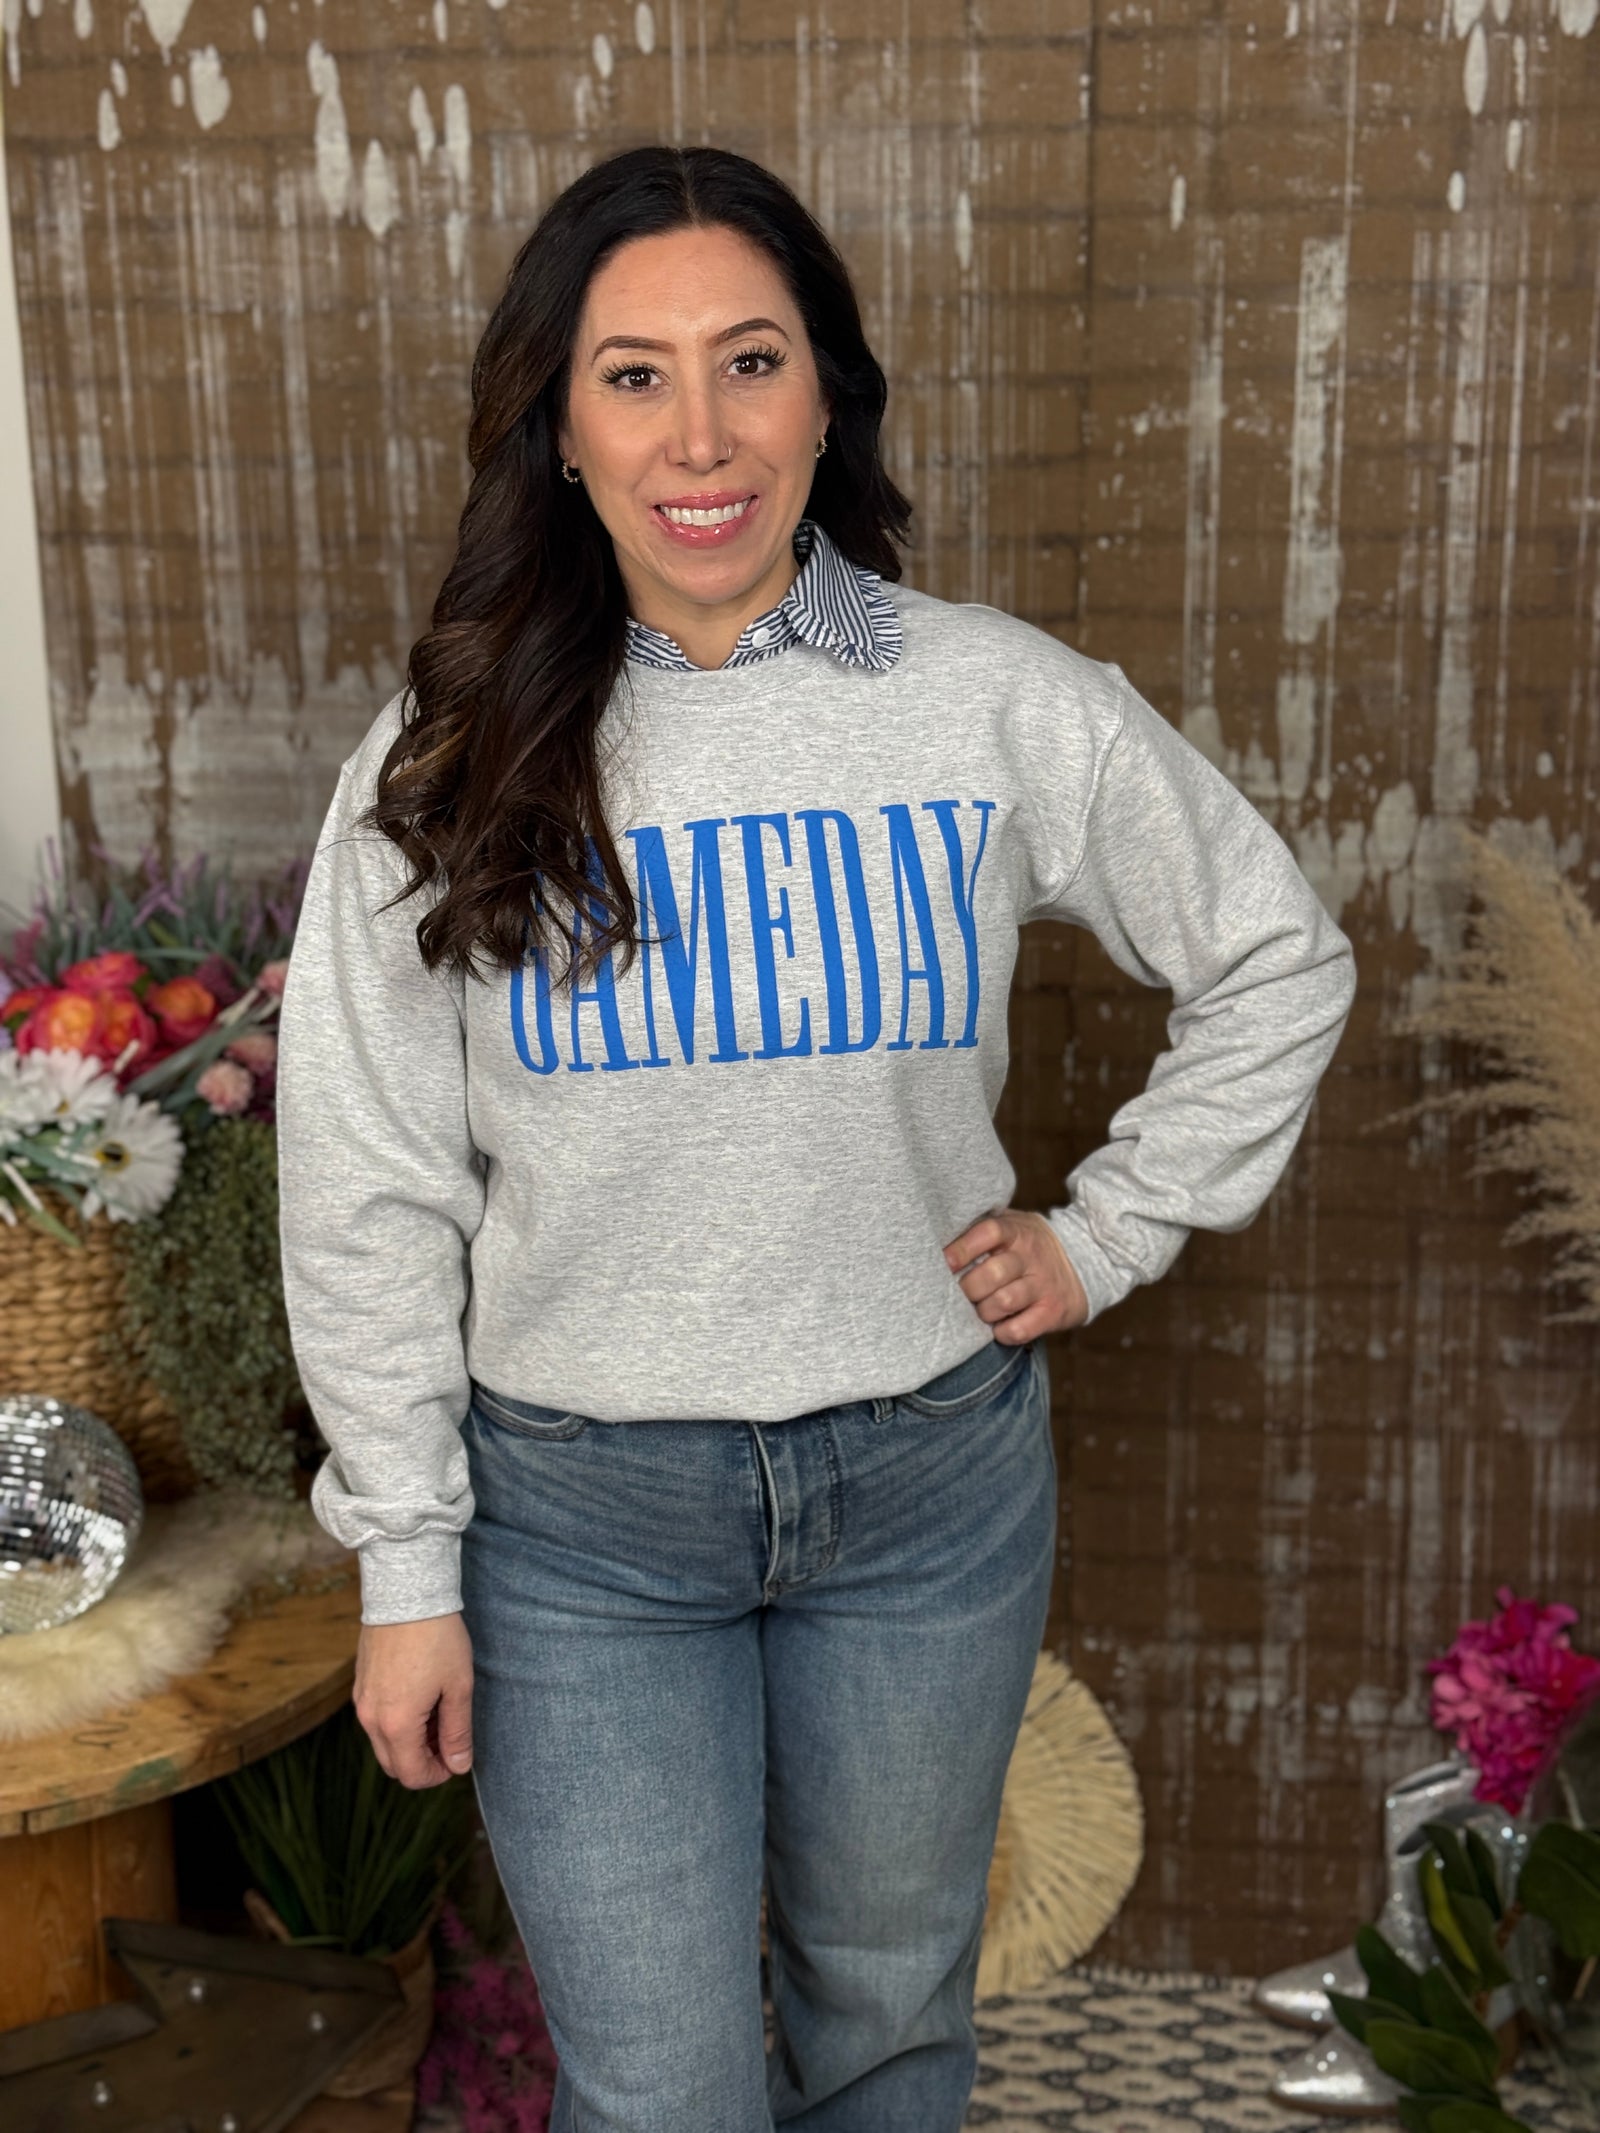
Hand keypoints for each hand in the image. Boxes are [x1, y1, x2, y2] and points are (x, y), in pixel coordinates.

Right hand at [353, 1611, 474, 1788]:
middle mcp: (370, 1718)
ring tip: (439, 1712)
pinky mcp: (360, 1685)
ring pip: (383, 1743)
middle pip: (393, 1765)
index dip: (438, 1774)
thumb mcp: (458, 1686)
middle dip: (423, 1761)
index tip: (457, 1756)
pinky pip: (376, 1720)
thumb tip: (459, 1765)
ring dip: (410, 1742)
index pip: (412, 1775)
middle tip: (450, 1736)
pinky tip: (421, 1697)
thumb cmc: (437, 1638)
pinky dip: (397, 1722)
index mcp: (396, 1724)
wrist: (406, 1594)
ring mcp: (361, 1701)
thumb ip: (457, 1731)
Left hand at [943, 1208, 1090, 1341]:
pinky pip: (1020, 1329)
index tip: (943, 1264)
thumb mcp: (1012, 1226)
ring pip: (1003, 1302)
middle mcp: (1031, 1256)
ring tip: (981, 1310)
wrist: (1085, 1260)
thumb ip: (981, 1230)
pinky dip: (1003, 1332)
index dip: (961, 1249)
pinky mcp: (1053, 1311)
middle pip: (991, 1273)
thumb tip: (937, 1240)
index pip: (987, 1233)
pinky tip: (998, 1327)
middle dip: (968, 1289)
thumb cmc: (1028, 1246)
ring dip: (984, 1311)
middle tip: (961, 1294)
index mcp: (1016, 1230)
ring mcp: (1044, 1284)